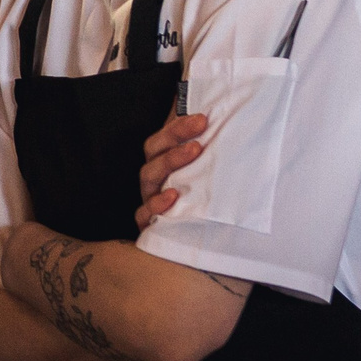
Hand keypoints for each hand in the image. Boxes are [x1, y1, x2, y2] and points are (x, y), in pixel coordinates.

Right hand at [134, 111, 207, 231]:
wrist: (204, 242)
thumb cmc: (205, 200)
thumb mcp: (208, 171)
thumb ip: (208, 146)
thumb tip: (216, 117)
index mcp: (164, 162)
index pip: (164, 138)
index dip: (179, 127)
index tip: (202, 119)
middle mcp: (156, 178)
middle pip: (155, 152)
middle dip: (175, 138)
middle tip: (200, 130)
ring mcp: (150, 199)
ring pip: (150, 176)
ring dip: (170, 162)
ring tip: (193, 153)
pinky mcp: (149, 224)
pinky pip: (144, 214)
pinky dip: (155, 205)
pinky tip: (172, 197)